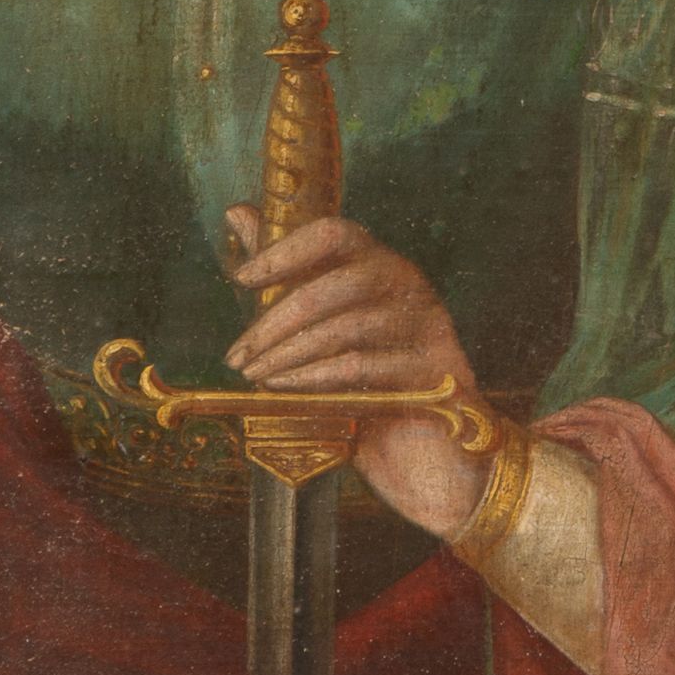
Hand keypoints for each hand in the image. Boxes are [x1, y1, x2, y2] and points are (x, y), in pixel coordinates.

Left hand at [224, 204, 487, 536]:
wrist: (425, 462)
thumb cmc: (365, 389)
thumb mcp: (317, 329)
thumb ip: (284, 274)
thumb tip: (239, 213)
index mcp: (380, 265)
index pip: (334, 232)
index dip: (284, 250)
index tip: (243, 280)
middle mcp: (409, 286)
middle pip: (336, 283)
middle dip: (277, 320)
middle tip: (239, 356)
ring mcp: (428, 326)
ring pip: (346, 327)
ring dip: (288, 355)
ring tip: (255, 377)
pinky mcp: (435, 371)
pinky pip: (362, 367)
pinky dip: (313, 378)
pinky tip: (285, 391)